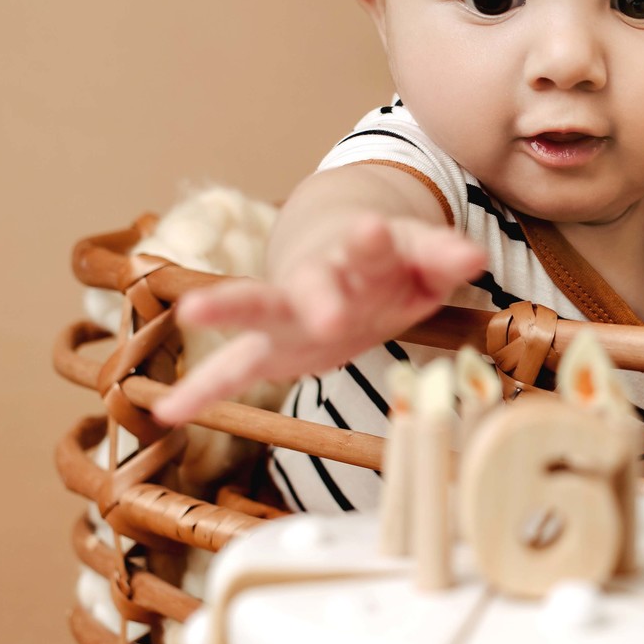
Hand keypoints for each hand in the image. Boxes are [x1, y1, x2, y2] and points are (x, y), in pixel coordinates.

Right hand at [149, 213, 483, 426]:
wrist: (346, 262)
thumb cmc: (393, 267)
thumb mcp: (424, 261)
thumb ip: (444, 258)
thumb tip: (475, 257)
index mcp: (363, 256)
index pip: (371, 247)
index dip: (372, 242)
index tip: (370, 232)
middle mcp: (319, 279)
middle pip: (313, 281)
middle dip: (316, 295)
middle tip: (323, 312)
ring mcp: (289, 313)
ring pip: (258, 307)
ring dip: (229, 307)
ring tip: (193, 308)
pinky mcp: (270, 347)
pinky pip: (232, 369)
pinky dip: (203, 388)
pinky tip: (168, 411)